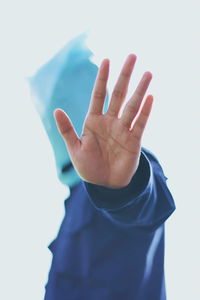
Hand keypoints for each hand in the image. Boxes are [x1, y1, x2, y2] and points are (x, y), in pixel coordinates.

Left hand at [54, 54, 152, 188]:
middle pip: (119, 94)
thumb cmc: (88, 167)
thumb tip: (56, 110)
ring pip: (133, 106)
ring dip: (140, 90)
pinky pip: (140, 123)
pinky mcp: (134, 140)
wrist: (104, 184)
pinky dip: (145, 112)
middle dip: (125, 75)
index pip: (99, 94)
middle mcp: (110, 121)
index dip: (102, 78)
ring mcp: (123, 130)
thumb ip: (66, 130)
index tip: (107, 60)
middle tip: (132, 56)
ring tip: (147, 73)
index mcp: (94, 121)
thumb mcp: (74, 148)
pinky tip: (150, 97)